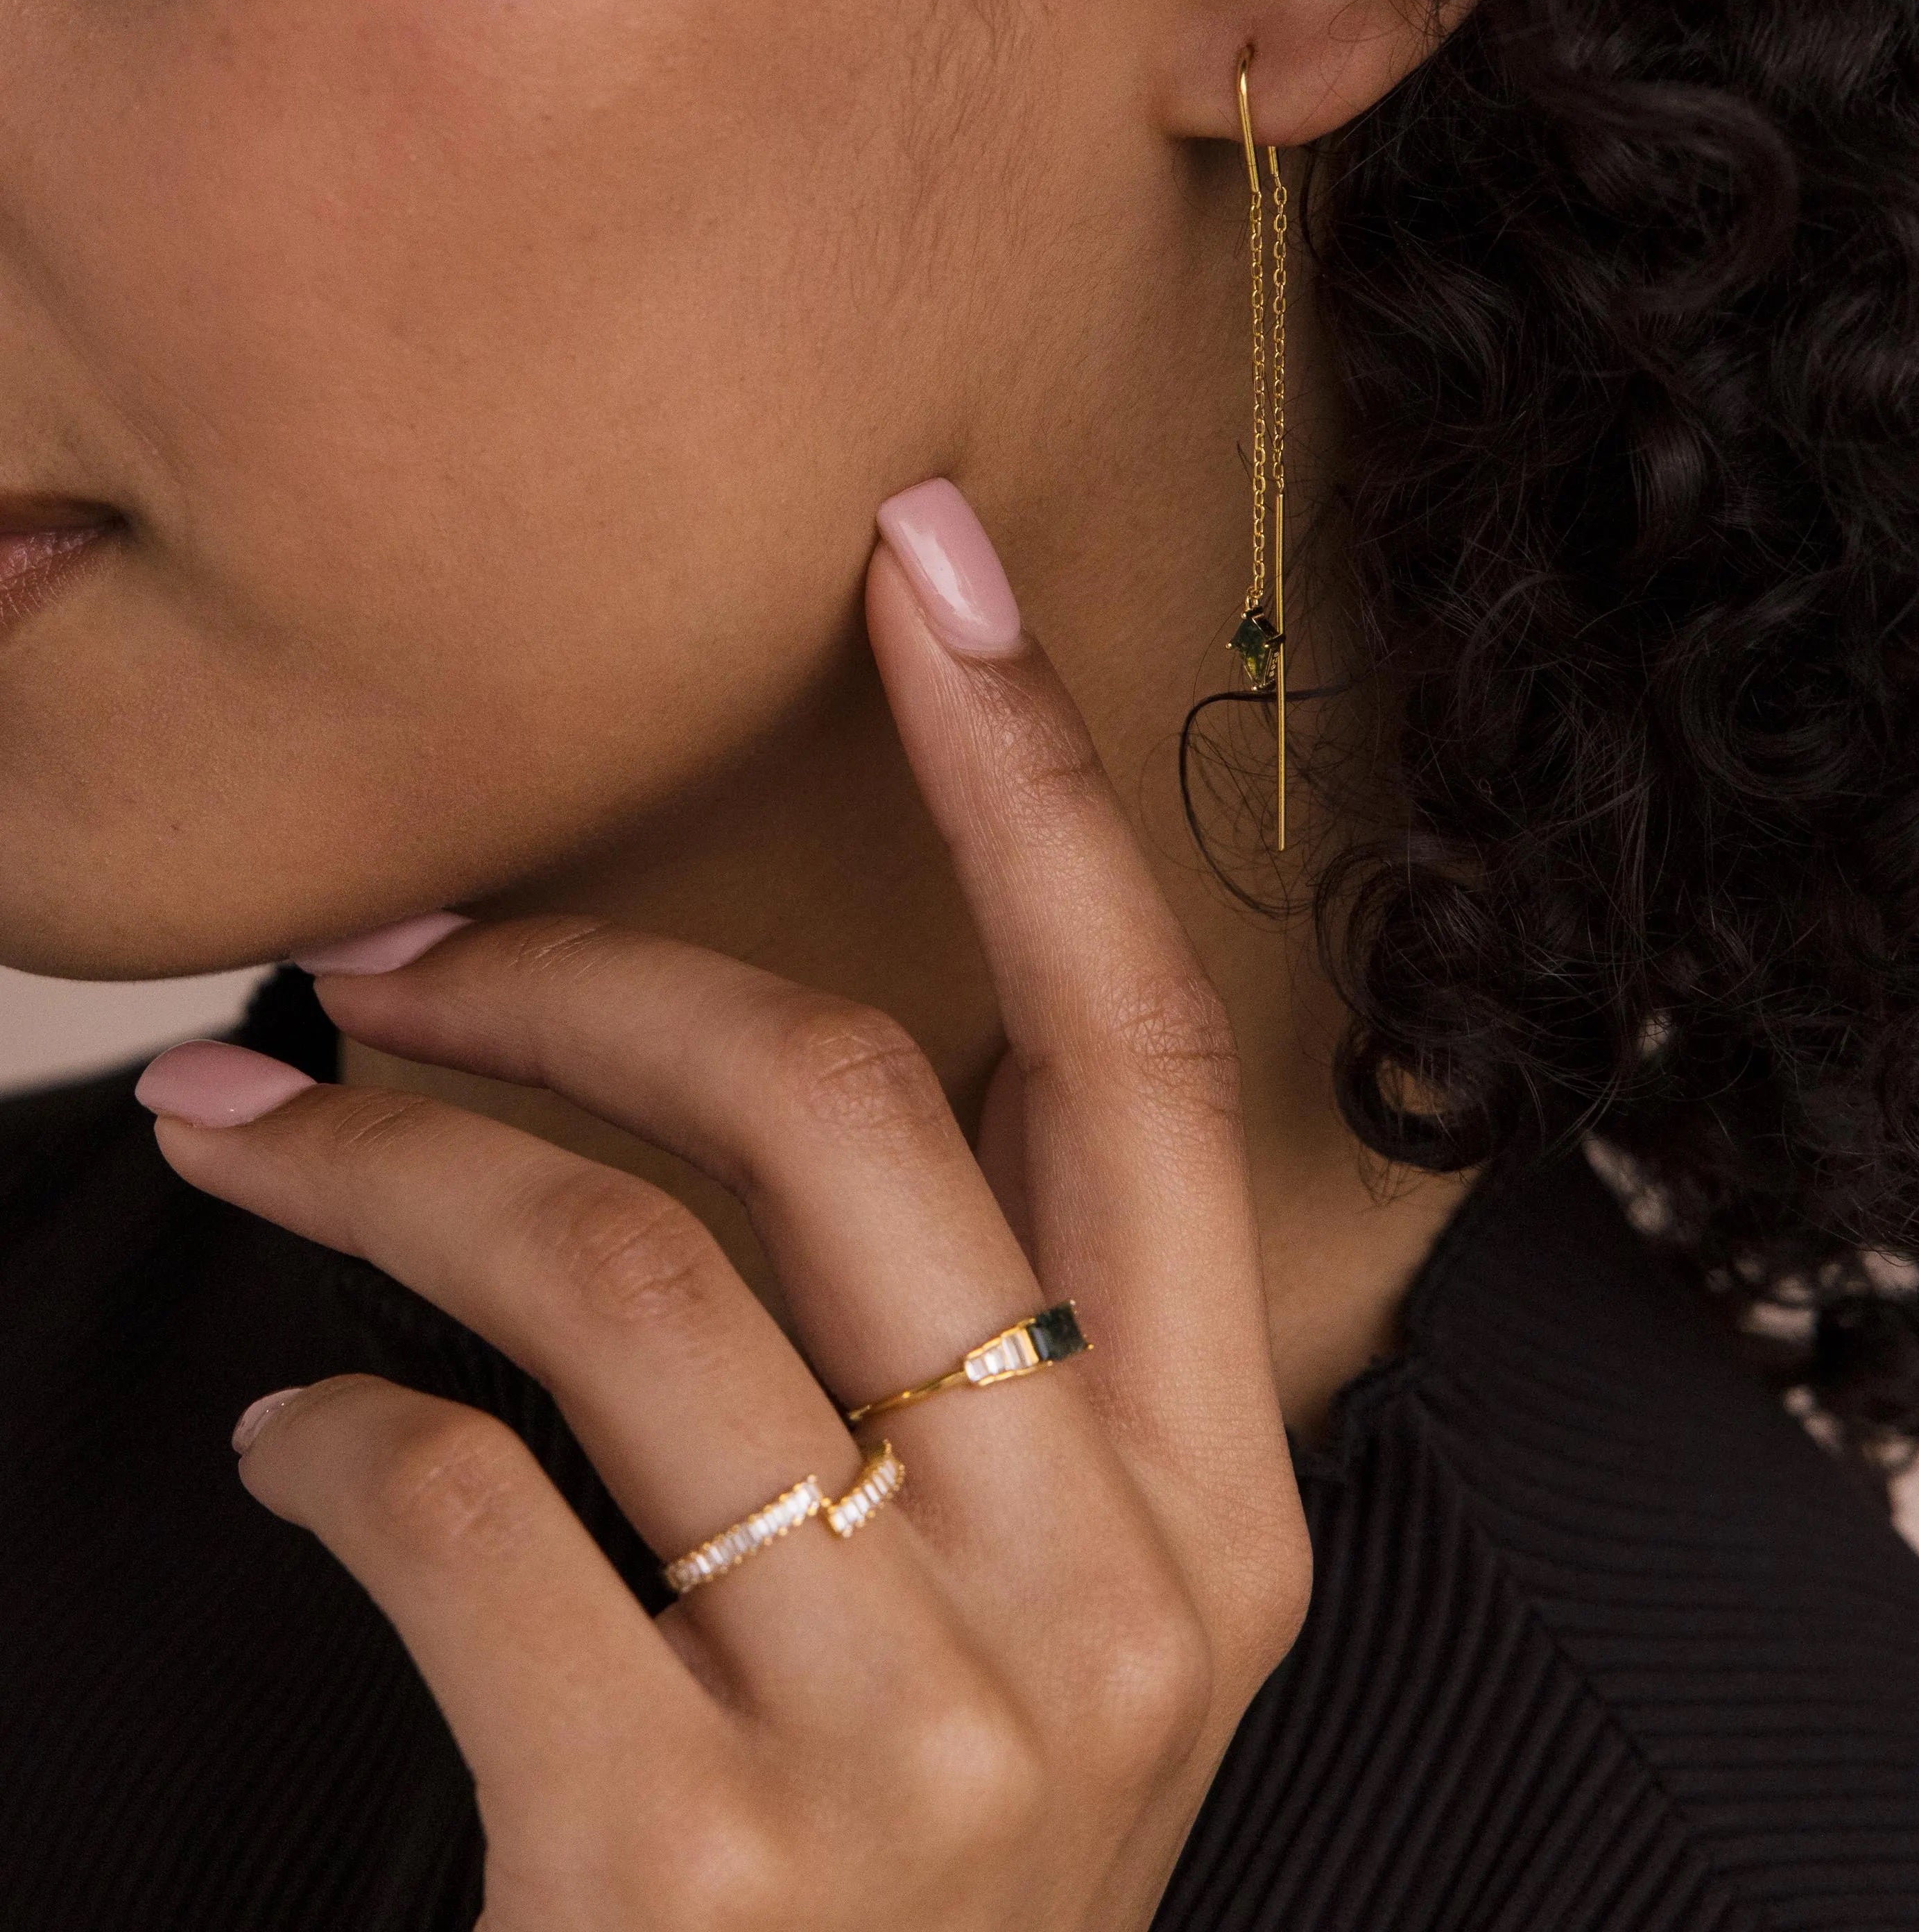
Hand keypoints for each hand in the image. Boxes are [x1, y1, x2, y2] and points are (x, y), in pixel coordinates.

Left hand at [137, 482, 1311, 1929]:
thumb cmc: (920, 1857)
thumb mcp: (1036, 1602)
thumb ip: (991, 1349)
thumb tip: (812, 1060)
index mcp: (1219, 1502)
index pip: (1134, 1054)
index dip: (1032, 787)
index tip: (919, 567)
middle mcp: (1106, 1594)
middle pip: (836, 1106)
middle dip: (580, 969)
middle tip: (387, 948)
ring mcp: (915, 1735)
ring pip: (615, 1271)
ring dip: (390, 1158)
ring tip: (249, 1132)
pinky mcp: (686, 1865)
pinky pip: (460, 1510)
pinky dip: (333, 1436)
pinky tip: (297, 1438)